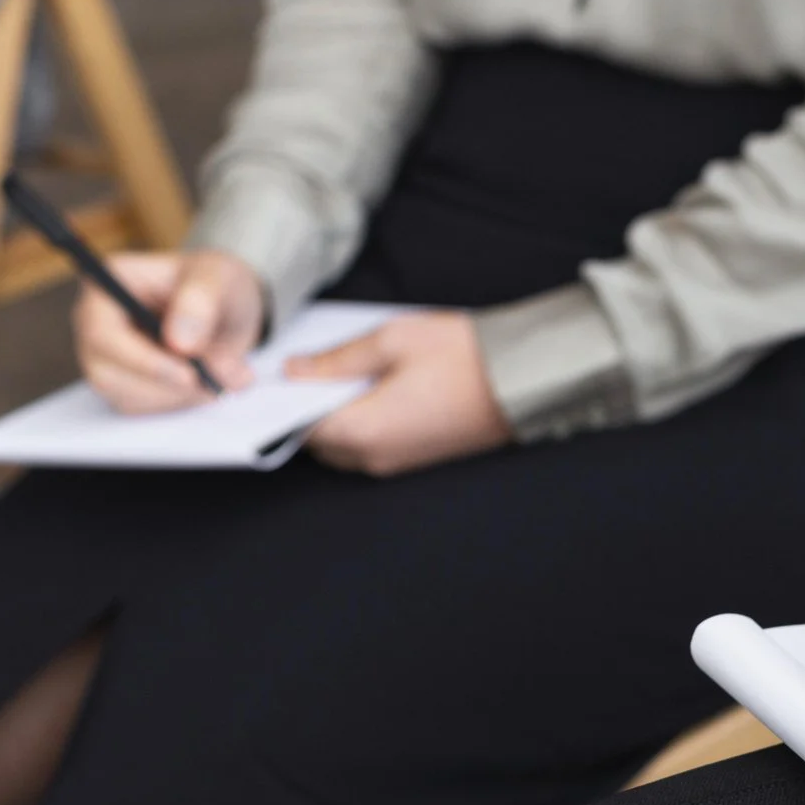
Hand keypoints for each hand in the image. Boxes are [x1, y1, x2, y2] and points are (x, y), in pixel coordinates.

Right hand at [75, 249, 265, 413]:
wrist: (224, 308)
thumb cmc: (213, 283)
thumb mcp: (218, 276)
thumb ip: (201, 303)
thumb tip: (180, 343)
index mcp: (107, 283)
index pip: (101, 332)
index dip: (141, 361)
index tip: (188, 375)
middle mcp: (93, 322)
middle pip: (105, 372)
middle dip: (164, 386)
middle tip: (212, 383)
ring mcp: (103, 356)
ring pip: (123, 396)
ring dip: (175, 396)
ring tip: (216, 377)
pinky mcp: (119, 382)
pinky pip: (139, 408)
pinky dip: (175, 403)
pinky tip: (201, 383)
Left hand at [293, 311, 512, 476]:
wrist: (522, 377)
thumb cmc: (461, 355)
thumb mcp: (391, 341)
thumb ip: (336, 359)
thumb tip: (297, 370)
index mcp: (364, 431)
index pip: (301, 425)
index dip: (287, 400)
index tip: (282, 374)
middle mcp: (377, 457)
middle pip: (321, 442)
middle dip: (311, 410)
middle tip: (316, 369)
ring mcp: (399, 462)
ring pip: (347, 447)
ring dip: (339, 417)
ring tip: (350, 376)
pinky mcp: (418, 458)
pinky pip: (373, 446)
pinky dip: (364, 423)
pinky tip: (376, 389)